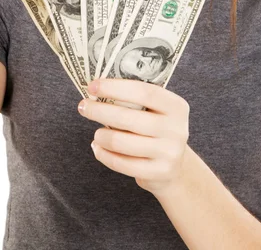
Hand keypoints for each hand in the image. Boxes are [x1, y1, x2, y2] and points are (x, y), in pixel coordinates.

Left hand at [78, 78, 189, 195]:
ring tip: (96, 133)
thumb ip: (135, 101)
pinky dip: (103, 154)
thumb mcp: (156, 111)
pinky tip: (98, 147)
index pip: (143, 92)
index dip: (115, 88)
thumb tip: (97, 90)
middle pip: (127, 117)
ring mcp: (169, 152)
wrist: (176, 166)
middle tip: (83, 106)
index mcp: (176, 106)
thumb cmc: (157, 130)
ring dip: (101, 135)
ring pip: (120, 142)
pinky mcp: (158, 173)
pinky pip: (121, 163)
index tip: (92, 86)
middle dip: (99, 111)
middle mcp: (176, 128)